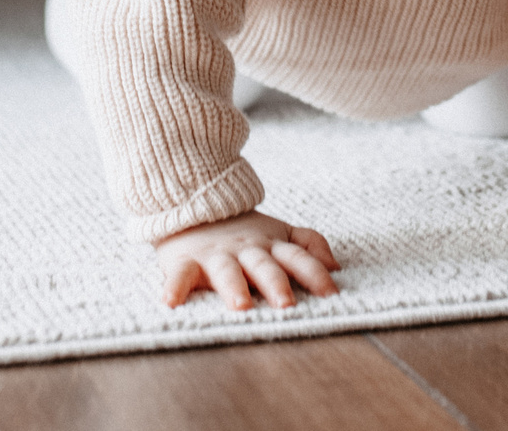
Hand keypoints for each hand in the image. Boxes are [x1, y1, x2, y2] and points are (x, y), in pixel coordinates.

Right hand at [156, 210, 341, 309]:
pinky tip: (170, 302)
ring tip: (240, 305)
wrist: (192, 202)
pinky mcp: (185, 260)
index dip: (315, 274)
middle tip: (286, 304)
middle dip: (276, 283)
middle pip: (264, 265)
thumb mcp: (279, 231)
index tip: (331, 294)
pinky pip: (180, 274)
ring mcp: (215, 255)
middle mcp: (246, 250)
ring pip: (226, 270)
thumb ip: (309, 244)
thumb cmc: (241, 229)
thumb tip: (337, 267)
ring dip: (233, 287)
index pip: (298, 257)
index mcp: (270, 245)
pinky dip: (174, 287)